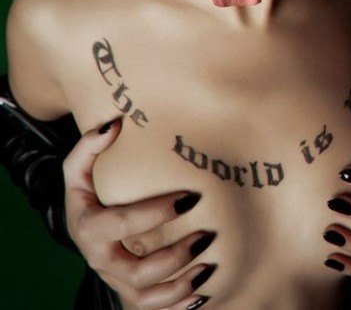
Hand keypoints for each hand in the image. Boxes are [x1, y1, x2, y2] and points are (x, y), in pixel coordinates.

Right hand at [63, 119, 214, 309]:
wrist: (82, 229)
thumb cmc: (87, 195)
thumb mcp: (78, 170)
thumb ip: (89, 145)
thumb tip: (115, 123)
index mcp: (89, 228)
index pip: (122, 223)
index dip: (155, 213)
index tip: (188, 197)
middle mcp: (101, 260)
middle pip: (137, 271)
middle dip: (174, 257)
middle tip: (205, 237)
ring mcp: (115, 280)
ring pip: (146, 297)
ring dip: (180, 285)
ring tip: (208, 265)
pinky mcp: (129, 294)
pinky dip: (178, 306)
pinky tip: (202, 293)